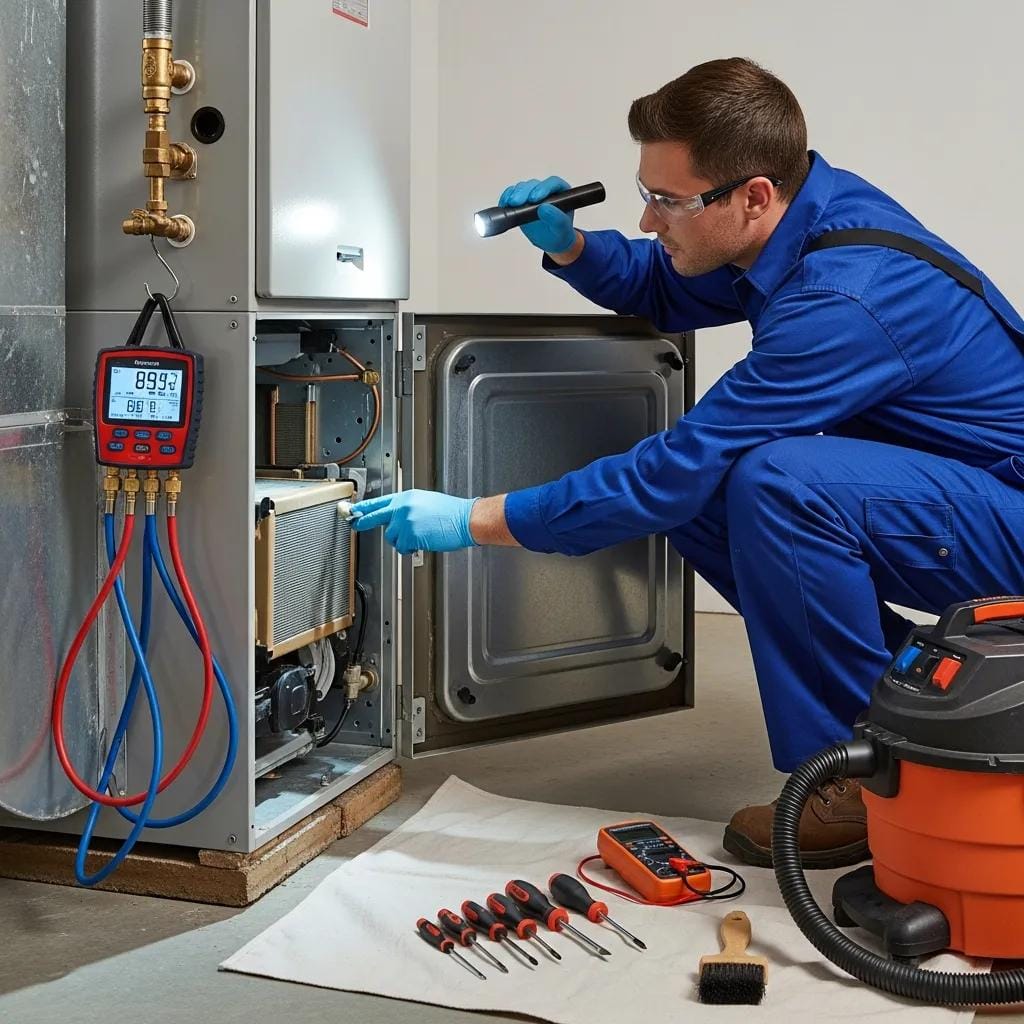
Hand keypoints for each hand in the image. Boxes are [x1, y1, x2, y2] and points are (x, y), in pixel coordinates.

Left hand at [350, 490, 477, 554]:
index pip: (380, 502)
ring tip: (418, 536)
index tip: (353, 510)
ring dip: (401, 540)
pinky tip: (422, 542)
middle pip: (375, 516)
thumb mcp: (425, 502)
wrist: (465, 519)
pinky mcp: (409, 534)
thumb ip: (407, 508)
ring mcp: (405, 520)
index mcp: (407, 497)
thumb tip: (395, 517)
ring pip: (391, 536)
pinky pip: (402, 546)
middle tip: (354, 524)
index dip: (364, 507)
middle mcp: (403, 507)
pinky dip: (409, 548)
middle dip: (362, 521)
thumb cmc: (451, 513)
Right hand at [499, 175, 576, 253]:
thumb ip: (556, 219)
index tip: (535, 199)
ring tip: (510, 204)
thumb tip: (544, 208)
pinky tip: (504, 204)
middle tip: (517, 203)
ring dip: (514, 194)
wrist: (550, 242)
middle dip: (524, 192)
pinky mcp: (521, 201)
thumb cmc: (559, 234)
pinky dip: (507, 198)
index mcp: (561, 193)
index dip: (543, 188)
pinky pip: (512, 194)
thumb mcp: (562, 230)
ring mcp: (532, 194)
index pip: (552, 184)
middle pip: (534, 185)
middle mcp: (546, 190)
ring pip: (522, 188)